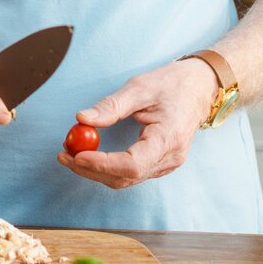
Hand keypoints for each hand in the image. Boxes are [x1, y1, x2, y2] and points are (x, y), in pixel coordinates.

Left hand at [57, 57, 216, 187]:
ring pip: (127, 179)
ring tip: (70, 153)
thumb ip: (111, 106)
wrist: (199, 88)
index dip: (102, 164)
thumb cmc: (171, 85)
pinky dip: (108, 167)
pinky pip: (131, 173)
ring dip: (96, 170)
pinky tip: (90, 154)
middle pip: (126, 177)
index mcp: (168, 138)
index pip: (132, 164)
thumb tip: (81, 119)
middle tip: (63, 154)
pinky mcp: (160, 163)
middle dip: (91, 170)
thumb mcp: (139, 88)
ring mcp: (167, 164)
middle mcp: (170, 158)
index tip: (77, 155)